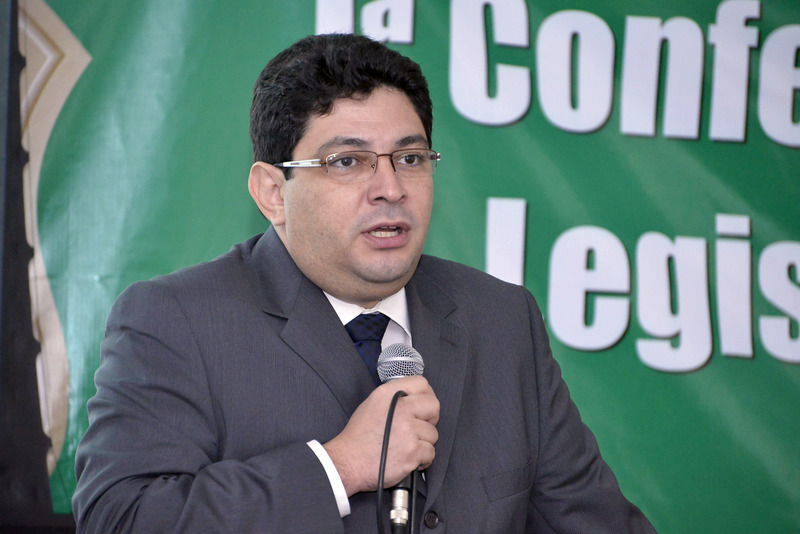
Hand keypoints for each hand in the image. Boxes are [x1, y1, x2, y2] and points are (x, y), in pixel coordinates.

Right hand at [323, 375, 438, 495]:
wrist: (348, 462)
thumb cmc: (359, 437)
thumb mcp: (372, 404)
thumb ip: (395, 397)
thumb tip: (415, 397)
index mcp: (389, 394)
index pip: (421, 384)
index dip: (426, 396)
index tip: (423, 407)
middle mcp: (400, 408)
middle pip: (434, 406)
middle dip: (430, 419)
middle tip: (418, 428)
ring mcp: (408, 430)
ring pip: (433, 433)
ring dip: (423, 442)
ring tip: (405, 446)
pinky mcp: (412, 451)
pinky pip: (430, 453)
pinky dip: (422, 459)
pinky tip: (408, 458)